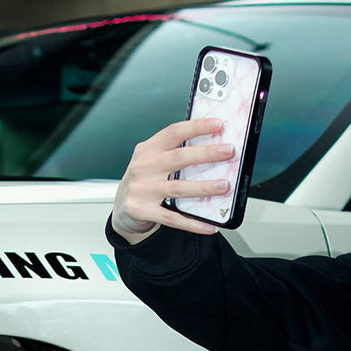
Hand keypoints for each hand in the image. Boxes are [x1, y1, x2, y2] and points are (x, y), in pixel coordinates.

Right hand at [110, 117, 234, 242]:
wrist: (122, 207)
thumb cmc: (144, 180)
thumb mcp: (153, 160)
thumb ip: (175, 153)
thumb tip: (213, 148)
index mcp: (148, 149)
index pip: (173, 132)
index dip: (196, 127)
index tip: (218, 124)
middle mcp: (144, 167)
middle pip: (178, 158)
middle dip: (206, 153)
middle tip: (228, 151)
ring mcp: (142, 189)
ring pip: (178, 188)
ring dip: (204, 187)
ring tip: (225, 186)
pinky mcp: (143, 210)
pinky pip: (172, 218)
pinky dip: (192, 223)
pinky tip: (209, 226)